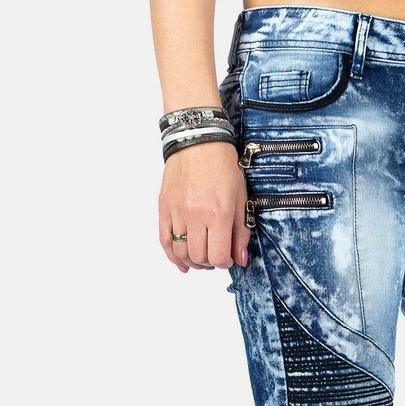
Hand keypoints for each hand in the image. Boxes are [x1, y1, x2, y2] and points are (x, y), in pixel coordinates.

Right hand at [158, 141, 249, 273]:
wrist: (198, 142)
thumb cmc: (222, 168)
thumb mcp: (241, 199)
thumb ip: (241, 232)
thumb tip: (240, 259)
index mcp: (218, 213)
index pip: (218, 256)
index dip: (225, 263)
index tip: (228, 258)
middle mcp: (195, 215)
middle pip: (199, 257)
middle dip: (210, 263)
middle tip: (215, 257)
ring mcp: (177, 212)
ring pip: (181, 252)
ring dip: (192, 261)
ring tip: (201, 258)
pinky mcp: (164, 207)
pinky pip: (164, 240)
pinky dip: (173, 256)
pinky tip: (181, 262)